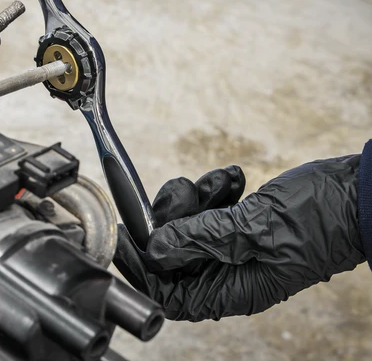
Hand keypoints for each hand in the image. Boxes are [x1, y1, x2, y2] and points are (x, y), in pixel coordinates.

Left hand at [114, 157, 363, 320]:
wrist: (358, 192)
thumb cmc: (320, 217)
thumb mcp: (255, 227)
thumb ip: (201, 239)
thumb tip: (155, 250)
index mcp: (235, 289)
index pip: (169, 294)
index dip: (141, 267)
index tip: (124, 233)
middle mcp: (231, 272)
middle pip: (174, 253)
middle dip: (173, 217)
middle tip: (185, 192)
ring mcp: (236, 247)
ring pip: (190, 225)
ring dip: (197, 198)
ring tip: (223, 182)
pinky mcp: (242, 223)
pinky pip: (212, 210)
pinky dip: (215, 190)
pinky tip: (232, 178)